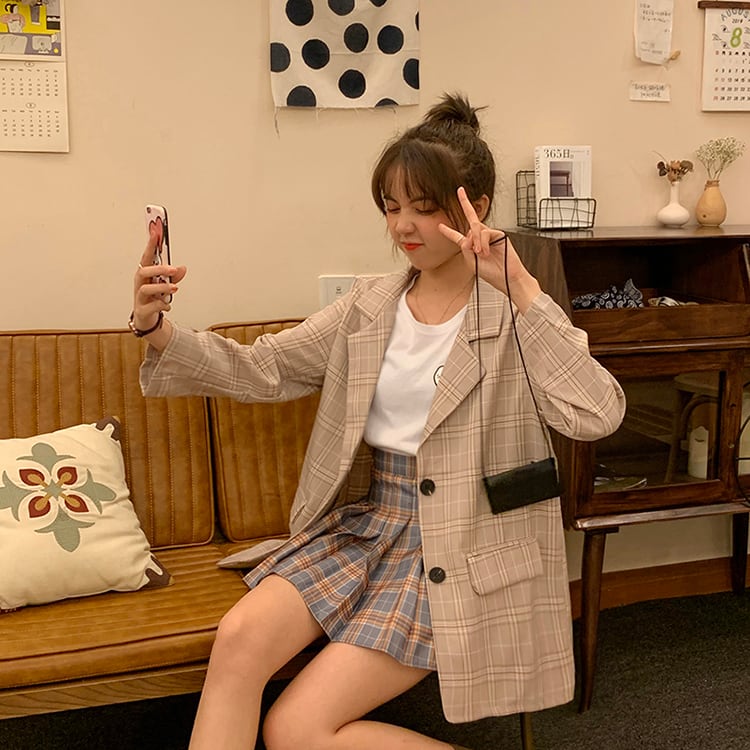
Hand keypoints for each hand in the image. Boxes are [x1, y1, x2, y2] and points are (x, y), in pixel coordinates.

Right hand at [133, 229, 185, 333]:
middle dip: (158, 269)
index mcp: (145, 275)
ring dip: (162, 287)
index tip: (155, 233)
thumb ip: (174, 277)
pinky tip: (168, 306)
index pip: (146, 257)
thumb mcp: (165, 286)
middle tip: (173, 270)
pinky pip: (152, 306)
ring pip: (146, 289)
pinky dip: (162, 305)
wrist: (147, 320)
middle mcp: (140, 284)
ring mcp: (139, 298)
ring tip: (175, 288)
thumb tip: (183, 268)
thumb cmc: (154, 299)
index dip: (150, 245)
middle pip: (143, 271)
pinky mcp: (142, 310)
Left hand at [438, 186, 540, 311]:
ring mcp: (489, 235)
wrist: (507, 277)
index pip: (457, 237)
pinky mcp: (498, 233)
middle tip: (460, 190)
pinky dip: (483, 242)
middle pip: (470, 220)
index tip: (440, 226)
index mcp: (471, 247)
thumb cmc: (491, 273)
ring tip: (481, 253)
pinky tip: (486, 252)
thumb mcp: (471, 262)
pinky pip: (485, 232)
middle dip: (465, 203)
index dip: (448, 231)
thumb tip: (468, 233)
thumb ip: (465, 248)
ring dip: (476, 242)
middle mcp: (479, 238)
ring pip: (475, 229)